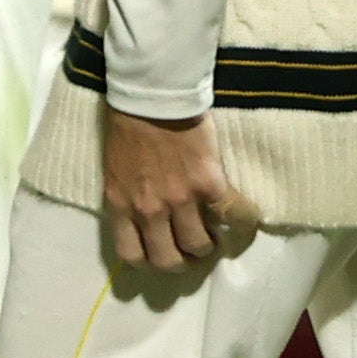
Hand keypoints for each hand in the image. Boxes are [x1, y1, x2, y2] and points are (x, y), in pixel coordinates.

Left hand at [102, 105, 248, 273]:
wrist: (153, 95)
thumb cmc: (129, 124)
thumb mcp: (116, 169)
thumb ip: (127, 197)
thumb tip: (143, 217)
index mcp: (122, 205)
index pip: (133, 255)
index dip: (150, 262)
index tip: (161, 255)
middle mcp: (150, 210)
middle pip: (168, 260)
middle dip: (182, 262)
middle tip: (191, 252)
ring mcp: (181, 200)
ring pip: (199, 245)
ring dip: (208, 245)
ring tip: (214, 235)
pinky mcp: (209, 185)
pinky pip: (229, 217)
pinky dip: (238, 222)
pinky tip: (240, 218)